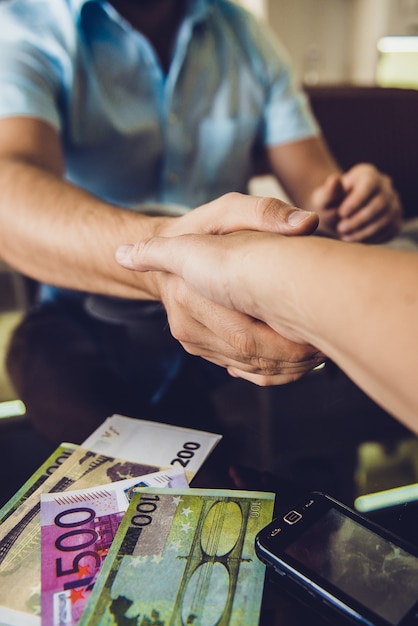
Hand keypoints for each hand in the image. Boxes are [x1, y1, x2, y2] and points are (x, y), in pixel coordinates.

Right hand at [117, 193, 323, 384]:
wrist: (168, 256)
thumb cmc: (203, 230)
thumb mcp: (229, 210)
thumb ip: (264, 213)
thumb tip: (307, 222)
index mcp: (191, 291)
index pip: (246, 334)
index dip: (288, 343)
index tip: (320, 337)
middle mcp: (186, 321)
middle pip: (249, 354)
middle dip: (294, 357)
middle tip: (328, 346)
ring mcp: (191, 339)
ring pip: (248, 367)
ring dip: (288, 367)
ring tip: (319, 351)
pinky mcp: (199, 347)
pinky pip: (241, 369)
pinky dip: (273, 370)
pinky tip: (298, 359)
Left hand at [311, 164, 402, 242]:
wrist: (337, 215)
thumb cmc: (330, 204)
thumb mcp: (324, 198)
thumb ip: (329, 191)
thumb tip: (333, 180)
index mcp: (367, 173)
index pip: (370, 183)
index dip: (357, 200)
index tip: (341, 213)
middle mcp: (384, 185)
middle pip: (381, 203)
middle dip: (360, 219)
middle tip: (340, 228)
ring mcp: (392, 202)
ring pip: (387, 218)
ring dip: (365, 231)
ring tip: (345, 236)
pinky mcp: (395, 220)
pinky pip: (389, 230)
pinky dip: (372, 238)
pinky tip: (355, 239)